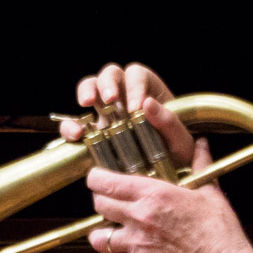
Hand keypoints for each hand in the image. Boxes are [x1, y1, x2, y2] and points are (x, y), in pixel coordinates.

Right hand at [59, 63, 193, 167]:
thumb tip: (148, 103)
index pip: (137, 75)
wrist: (165, 179)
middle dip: (107, 83)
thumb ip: (169, 122)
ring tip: (86, 104)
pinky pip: (75, 121)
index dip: (134, 86)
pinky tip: (76, 134)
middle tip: (109, 100)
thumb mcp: (180, 141)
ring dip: (86, 92)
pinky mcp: (92, 132)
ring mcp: (106, 112)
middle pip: (110, 74)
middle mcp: (124, 96)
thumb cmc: (177, 155)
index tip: (136, 107)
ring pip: (90, 87)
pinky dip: (71, 125)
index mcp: (148, 90)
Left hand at [85, 137, 252, 252]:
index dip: (96, 178)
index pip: (107, 181)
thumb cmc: (218, 229)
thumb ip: (200, 164)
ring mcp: (136, 241)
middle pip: (99, 204)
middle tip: (109, 200)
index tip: (98, 177)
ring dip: (101, 230)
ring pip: (98, 235)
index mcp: (154, 194)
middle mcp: (140, 215)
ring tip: (110, 227)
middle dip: (101, 200)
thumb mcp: (209, 191)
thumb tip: (202, 144)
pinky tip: (118, 248)